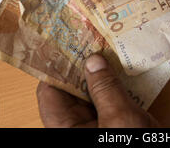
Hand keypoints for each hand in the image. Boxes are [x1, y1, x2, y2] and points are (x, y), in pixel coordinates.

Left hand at [37, 54, 158, 127]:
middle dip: (78, 64)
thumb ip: (105, 89)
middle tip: (88, 38)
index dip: (55, 65)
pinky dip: (111, 82)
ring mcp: (93, 125)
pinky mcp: (110, 123)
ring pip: (88, 92)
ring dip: (97, 72)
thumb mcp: (120, 120)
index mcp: (65, 130)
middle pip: (69, 89)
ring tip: (103, 47)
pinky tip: (119, 66)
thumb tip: (93, 61)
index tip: (64, 42)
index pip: (49, 91)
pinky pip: (104, 98)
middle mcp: (75, 126)